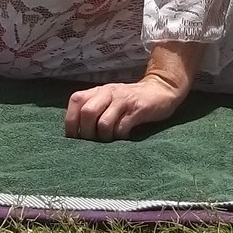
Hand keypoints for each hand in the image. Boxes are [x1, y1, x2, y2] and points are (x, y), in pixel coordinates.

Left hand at [64, 72, 186, 140]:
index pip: (76, 100)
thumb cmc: (130, 100)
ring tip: (109, 141)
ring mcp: (124, 100)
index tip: (74, 137)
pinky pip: (122, 128)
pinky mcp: (138, 110)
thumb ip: (93, 108)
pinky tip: (123, 138)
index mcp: (98, 90)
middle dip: (86, 132)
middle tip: (92, 143)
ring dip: (103, 137)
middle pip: (87, 112)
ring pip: (104, 123)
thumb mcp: (109, 99)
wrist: (161, 89)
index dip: (70, 121)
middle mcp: (109, 92)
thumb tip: (75, 132)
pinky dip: (119, 137)